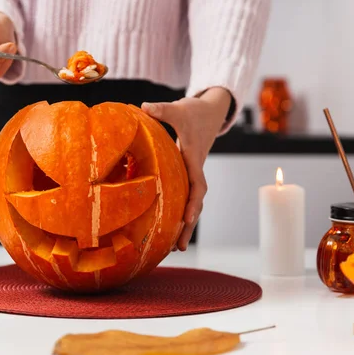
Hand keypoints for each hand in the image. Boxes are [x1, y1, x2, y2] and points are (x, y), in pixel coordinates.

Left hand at [141, 87, 231, 250]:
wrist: (210, 111)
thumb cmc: (194, 112)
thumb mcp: (178, 109)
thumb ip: (162, 110)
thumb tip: (143, 106)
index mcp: (194, 158)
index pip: (197, 184)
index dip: (193, 201)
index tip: (189, 217)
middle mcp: (195, 170)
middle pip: (195, 202)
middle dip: (189, 225)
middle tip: (178, 246)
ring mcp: (191, 174)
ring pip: (190, 203)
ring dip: (185, 225)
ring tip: (175, 248)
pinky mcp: (186, 174)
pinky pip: (184, 196)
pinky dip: (179, 213)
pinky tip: (169, 228)